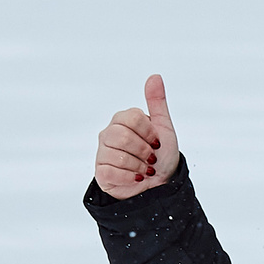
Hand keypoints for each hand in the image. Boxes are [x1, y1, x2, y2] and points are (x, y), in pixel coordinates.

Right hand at [92, 75, 181, 200]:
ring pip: (117, 155)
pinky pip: (111, 172)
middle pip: (122, 136)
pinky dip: (130, 178)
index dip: (148, 132)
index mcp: (123, 120)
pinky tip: (135, 178)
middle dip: (143, 151)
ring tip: (143, 169)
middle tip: (150, 158)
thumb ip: (157, 103)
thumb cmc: (161, 157)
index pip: (132, 117)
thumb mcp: (163, 128)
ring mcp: (102, 153)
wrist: (159, 186)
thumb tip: (155, 76)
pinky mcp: (100, 173)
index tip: (156, 142)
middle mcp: (109, 134)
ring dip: (138, 166)